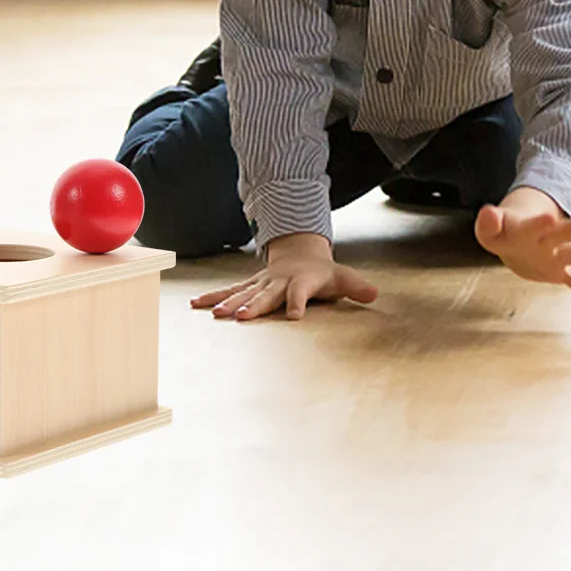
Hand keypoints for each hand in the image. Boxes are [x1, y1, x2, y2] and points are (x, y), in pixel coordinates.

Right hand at [190, 231, 377, 321]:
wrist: (299, 254)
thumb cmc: (322, 273)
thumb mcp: (342, 278)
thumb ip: (356, 286)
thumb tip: (375, 293)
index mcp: (301, 281)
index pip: (300, 293)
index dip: (298, 303)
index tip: (296, 316)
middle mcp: (277, 282)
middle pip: (265, 296)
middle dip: (254, 306)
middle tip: (241, 317)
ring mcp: (260, 284)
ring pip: (242, 293)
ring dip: (228, 303)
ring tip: (214, 313)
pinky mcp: (248, 287)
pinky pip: (229, 292)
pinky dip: (212, 297)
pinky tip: (196, 305)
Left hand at [474, 190, 570, 304]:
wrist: (516, 239)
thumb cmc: (502, 233)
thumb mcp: (489, 230)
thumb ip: (488, 223)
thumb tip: (488, 212)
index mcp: (527, 229)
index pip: (532, 225)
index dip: (538, 223)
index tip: (549, 217)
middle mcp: (546, 241)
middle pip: (558, 235)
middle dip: (568, 230)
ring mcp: (556, 256)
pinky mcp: (560, 273)